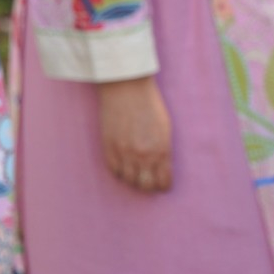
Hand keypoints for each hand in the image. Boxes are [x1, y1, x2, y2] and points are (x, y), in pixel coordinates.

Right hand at [97, 75, 172, 192]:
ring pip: (128, 180)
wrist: (126, 87)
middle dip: (147, 185)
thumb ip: (163, 150)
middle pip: (145, 186)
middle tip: (147, 178)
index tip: (161, 182)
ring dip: (132, 178)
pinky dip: (118, 170)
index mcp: (161, 150)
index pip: (163, 183)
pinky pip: (113, 170)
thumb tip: (161, 167)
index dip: (163, 185)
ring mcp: (124, 152)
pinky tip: (122, 163)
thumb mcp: (165, 129)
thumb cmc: (148, 104)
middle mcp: (143, 155)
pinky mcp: (108, 146)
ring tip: (134, 171)